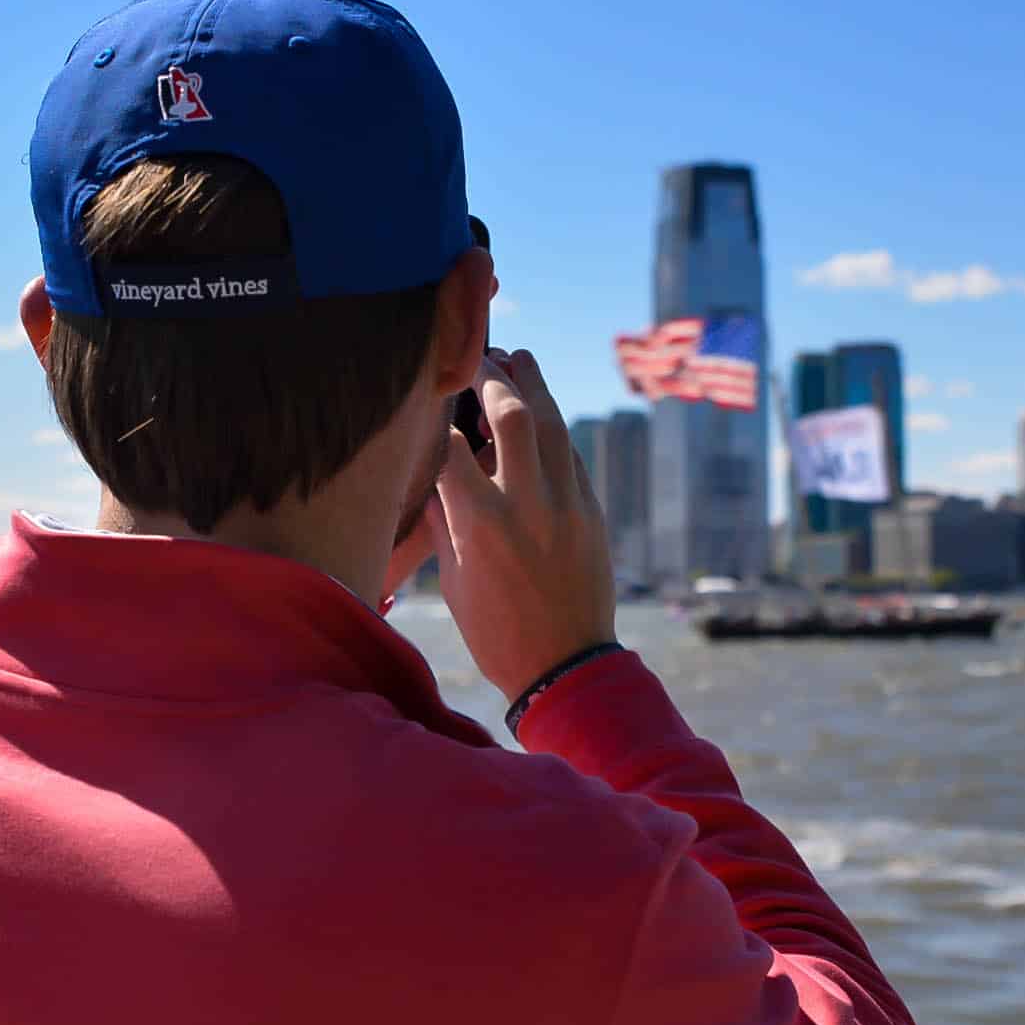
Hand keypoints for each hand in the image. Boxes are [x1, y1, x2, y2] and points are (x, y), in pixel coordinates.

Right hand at [431, 348, 618, 700]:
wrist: (566, 666)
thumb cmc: (496, 631)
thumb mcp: (454, 578)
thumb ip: (445, 519)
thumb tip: (436, 471)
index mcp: (483, 524)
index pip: (454, 445)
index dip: (439, 417)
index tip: (431, 400)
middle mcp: (529, 504)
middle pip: (513, 414)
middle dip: (494, 377)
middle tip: (480, 357)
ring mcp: (568, 504)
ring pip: (553, 424)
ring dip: (533, 386)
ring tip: (517, 360)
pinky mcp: (593, 511)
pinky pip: (571, 454)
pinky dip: (553, 428)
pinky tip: (538, 415)